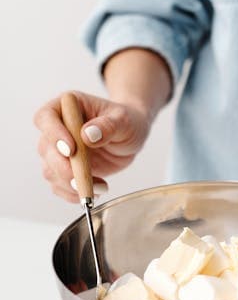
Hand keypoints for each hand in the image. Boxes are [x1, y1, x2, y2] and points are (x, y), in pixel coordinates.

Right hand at [34, 91, 151, 202]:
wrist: (131, 135)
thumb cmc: (126, 121)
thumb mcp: (124, 119)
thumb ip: (108, 125)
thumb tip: (88, 135)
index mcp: (67, 106)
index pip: (46, 117)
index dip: (53, 134)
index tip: (71, 150)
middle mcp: (58, 127)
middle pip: (45, 149)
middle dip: (62, 167)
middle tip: (82, 178)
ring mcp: (59, 150)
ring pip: (50, 170)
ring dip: (70, 184)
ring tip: (99, 185)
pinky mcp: (66, 169)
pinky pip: (59, 186)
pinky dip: (74, 193)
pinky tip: (96, 189)